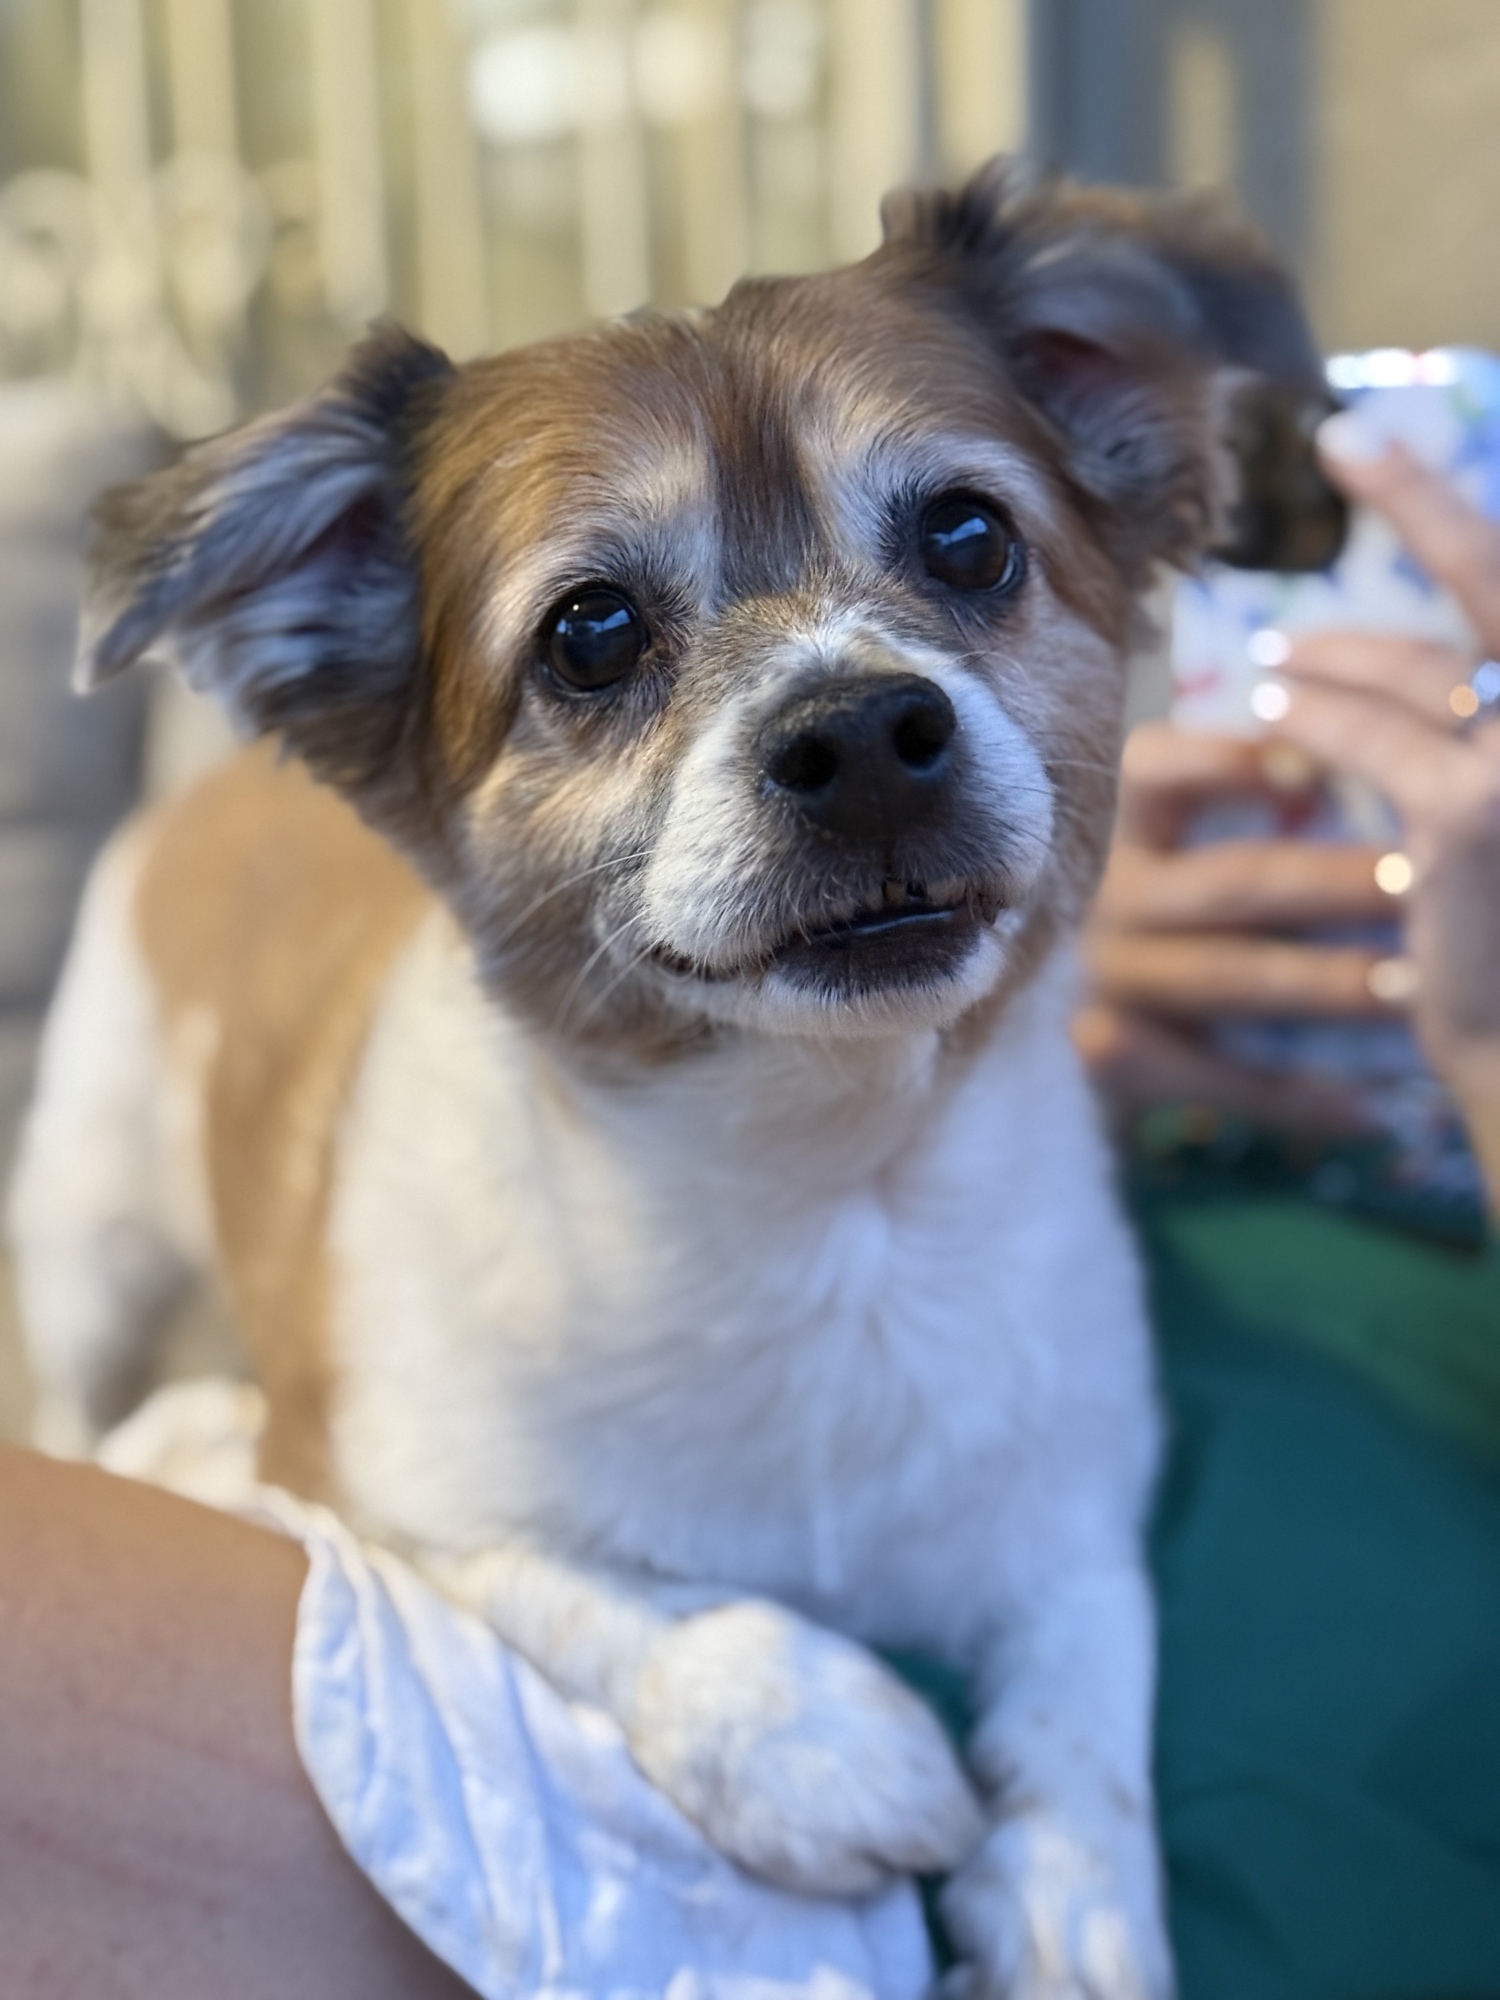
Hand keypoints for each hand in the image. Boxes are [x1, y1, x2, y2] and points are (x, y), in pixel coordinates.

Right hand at [1081, 720, 1401, 1135]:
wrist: (1134, 1021)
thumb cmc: (1217, 912)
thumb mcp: (1230, 842)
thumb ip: (1287, 802)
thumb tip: (1387, 757)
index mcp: (1143, 825)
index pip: (1157, 766)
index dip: (1230, 760)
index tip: (1320, 770)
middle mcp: (1119, 893)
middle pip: (1226, 880)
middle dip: (1328, 882)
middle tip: (1415, 885)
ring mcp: (1111, 974)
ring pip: (1224, 976)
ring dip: (1321, 983)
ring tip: (1411, 990)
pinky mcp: (1109, 1050)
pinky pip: (1211, 1073)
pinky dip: (1289, 1091)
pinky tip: (1359, 1104)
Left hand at [1271, 416, 1499, 1200]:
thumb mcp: (1499, 804)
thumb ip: (1474, 715)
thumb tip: (1396, 653)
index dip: (1453, 509)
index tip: (1383, 442)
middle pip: (1497, 582)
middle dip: (1421, 499)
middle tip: (1345, 439)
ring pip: (1423, 665)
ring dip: (1343, 650)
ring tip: (1280, 655)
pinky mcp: (1469, 812)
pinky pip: (1369, 734)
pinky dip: (1316, 713)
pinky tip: (1272, 704)